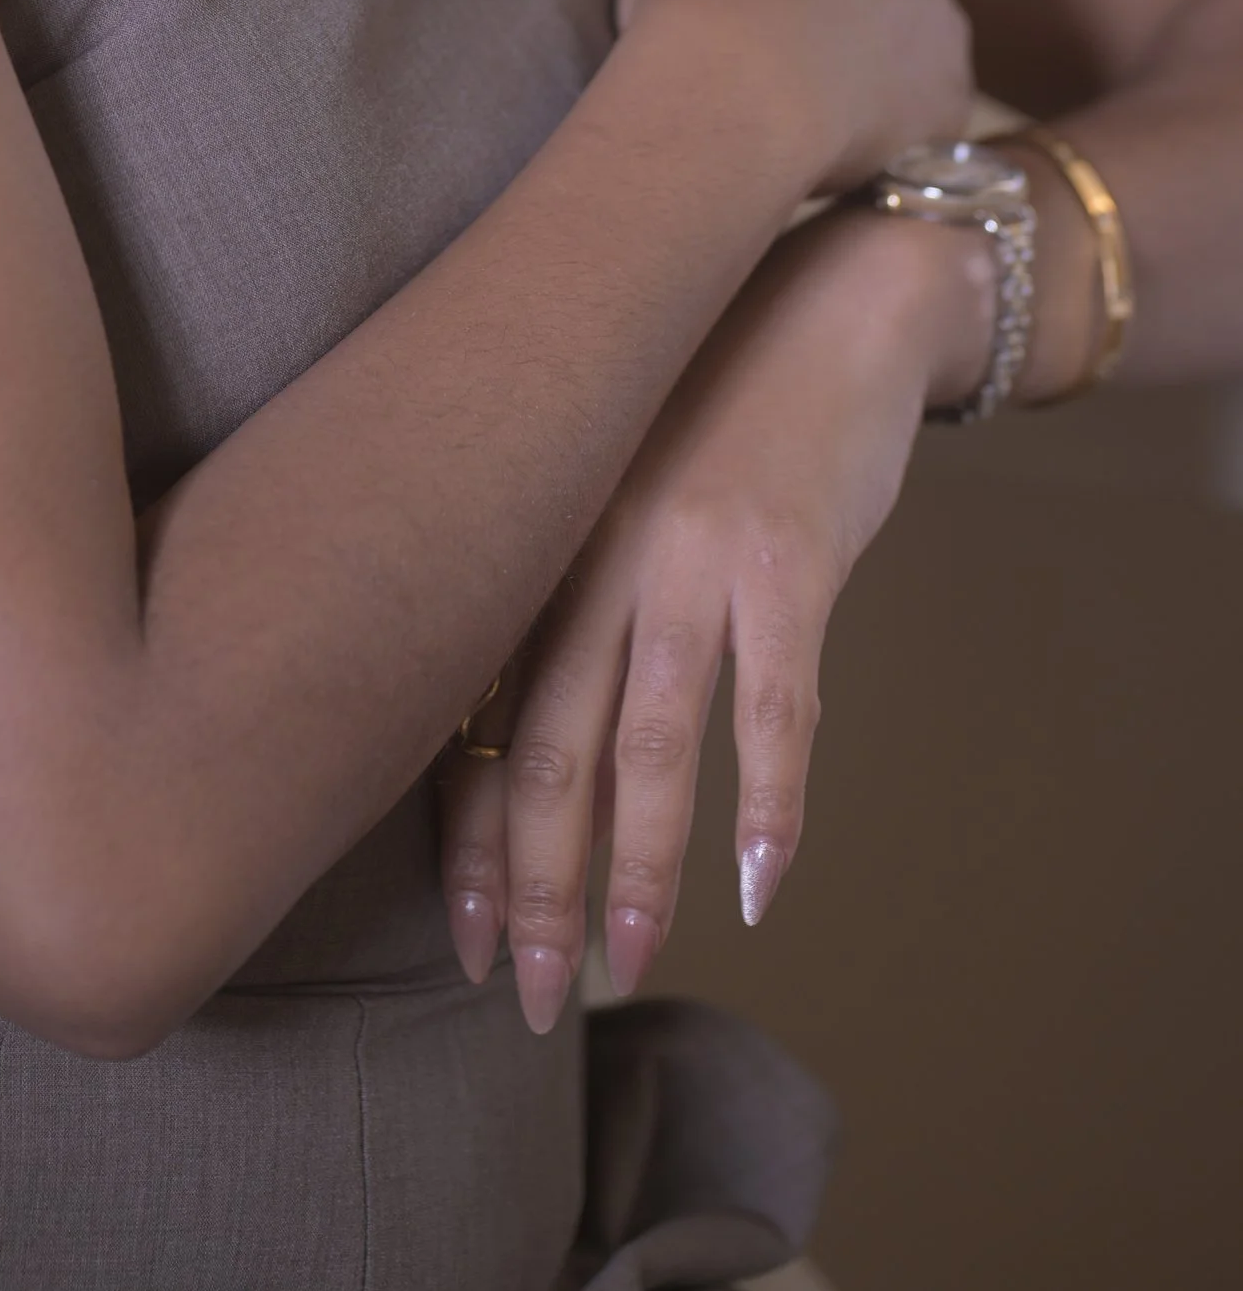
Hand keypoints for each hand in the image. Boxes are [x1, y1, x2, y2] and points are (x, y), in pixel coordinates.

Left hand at [437, 201, 985, 1031]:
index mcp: (533, 535)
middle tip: (527, 997)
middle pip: (540, 749)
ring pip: (643, 745)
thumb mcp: (602, 478)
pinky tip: (759, 889)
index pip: (471, 713)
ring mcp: (687, 555)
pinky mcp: (786, 558)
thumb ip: (559, 586)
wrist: (830, 294)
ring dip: (636, 875)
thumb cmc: (704, 402)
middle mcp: (588, 551)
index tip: (459, 942)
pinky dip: (768, 805)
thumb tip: (504, 729)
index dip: (463, 840)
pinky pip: (773, 705)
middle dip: (530, 889)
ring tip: (626, 968)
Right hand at [620, 0, 975, 192]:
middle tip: (795, 76)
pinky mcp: (952, 106)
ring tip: (811, 127)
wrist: (740, 76)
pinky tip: (835, 162)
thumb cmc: (692, 2)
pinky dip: (887, 147)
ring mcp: (943, 32)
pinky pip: (920, 131)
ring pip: (913, 64)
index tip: (762, 26)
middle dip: (853, 31)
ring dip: (876, 88)